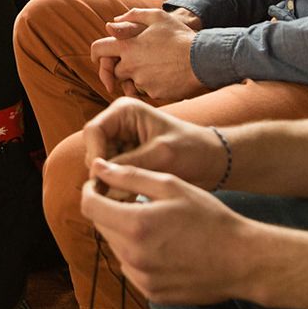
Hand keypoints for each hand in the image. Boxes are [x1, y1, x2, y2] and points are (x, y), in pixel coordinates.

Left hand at [80, 161, 256, 305]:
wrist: (243, 261)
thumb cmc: (210, 218)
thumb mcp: (171, 186)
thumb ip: (129, 175)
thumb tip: (98, 167)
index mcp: (135, 225)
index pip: (89, 206)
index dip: (91, 190)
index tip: (101, 184)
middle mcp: (132, 256)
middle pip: (101, 226)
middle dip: (109, 210)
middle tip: (133, 200)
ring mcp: (141, 278)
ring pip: (116, 247)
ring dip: (124, 232)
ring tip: (154, 223)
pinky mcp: (151, 293)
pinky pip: (131, 268)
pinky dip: (137, 254)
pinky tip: (163, 245)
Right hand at [81, 97, 228, 192]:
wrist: (214, 162)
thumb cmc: (193, 149)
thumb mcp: (161, 154)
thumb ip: (128, 164)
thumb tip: (98, 176)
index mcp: (124, 111)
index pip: (93, 131)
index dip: (95, 155)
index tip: (104, 178)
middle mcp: (119, 125)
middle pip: (94, 149)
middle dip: (103, 171)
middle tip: (119, 192)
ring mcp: (122, 142)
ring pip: (102, 165)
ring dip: (111, 181)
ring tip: (129, 196)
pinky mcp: (128, 159)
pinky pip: (113, 174)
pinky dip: (119, 187)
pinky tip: (132, 197)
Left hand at [89, 8, 207, 103]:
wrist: (203, 59)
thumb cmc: (180, 36)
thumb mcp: (158, 17)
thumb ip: (134, 16)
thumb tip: (113, 21)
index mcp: (128, 47)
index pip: (99, 49)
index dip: (95, 53)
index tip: (97, 57)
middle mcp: (131, 66)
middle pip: (115, 70)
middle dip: (122, 67)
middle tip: (137, 62)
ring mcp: (142, 82)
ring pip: (132, 82)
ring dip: (138, 77)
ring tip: (156, 67)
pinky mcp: (154, 94)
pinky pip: (147, 91)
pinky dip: (153, 85)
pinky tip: (166, 76)